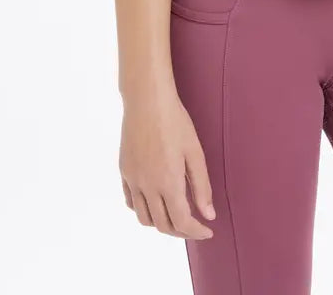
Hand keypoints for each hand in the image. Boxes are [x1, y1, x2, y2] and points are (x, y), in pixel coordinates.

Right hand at [119, 88, 215, 239]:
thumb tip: (209, 214)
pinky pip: (131, 202)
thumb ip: (202, 186)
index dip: (196, 232)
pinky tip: (155, 201)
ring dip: (161, 223)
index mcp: (168, 182)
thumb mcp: (195, 152)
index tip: (208, 231)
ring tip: (176, 215)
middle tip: (195, 226)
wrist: (147, 100)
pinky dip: (143, 209)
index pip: (182, 222)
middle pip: (162, 225)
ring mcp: (132, 180)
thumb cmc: (176, 122)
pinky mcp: (124, 171)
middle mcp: (147, 186)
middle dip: (181, 232)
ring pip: (144, 218)